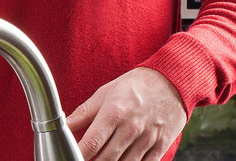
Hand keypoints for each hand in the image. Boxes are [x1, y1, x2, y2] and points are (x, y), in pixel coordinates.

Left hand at [66, 67, 186, 160]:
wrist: (171, 82)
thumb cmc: (135, 87)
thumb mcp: (105, 93)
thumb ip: (83, 113)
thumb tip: (64, 126)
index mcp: (114, 113)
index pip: (92, 143)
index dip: (79, 154)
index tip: (71, 157)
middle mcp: (131, 128)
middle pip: (107, 158)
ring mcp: (148, 138)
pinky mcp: (161, 145)